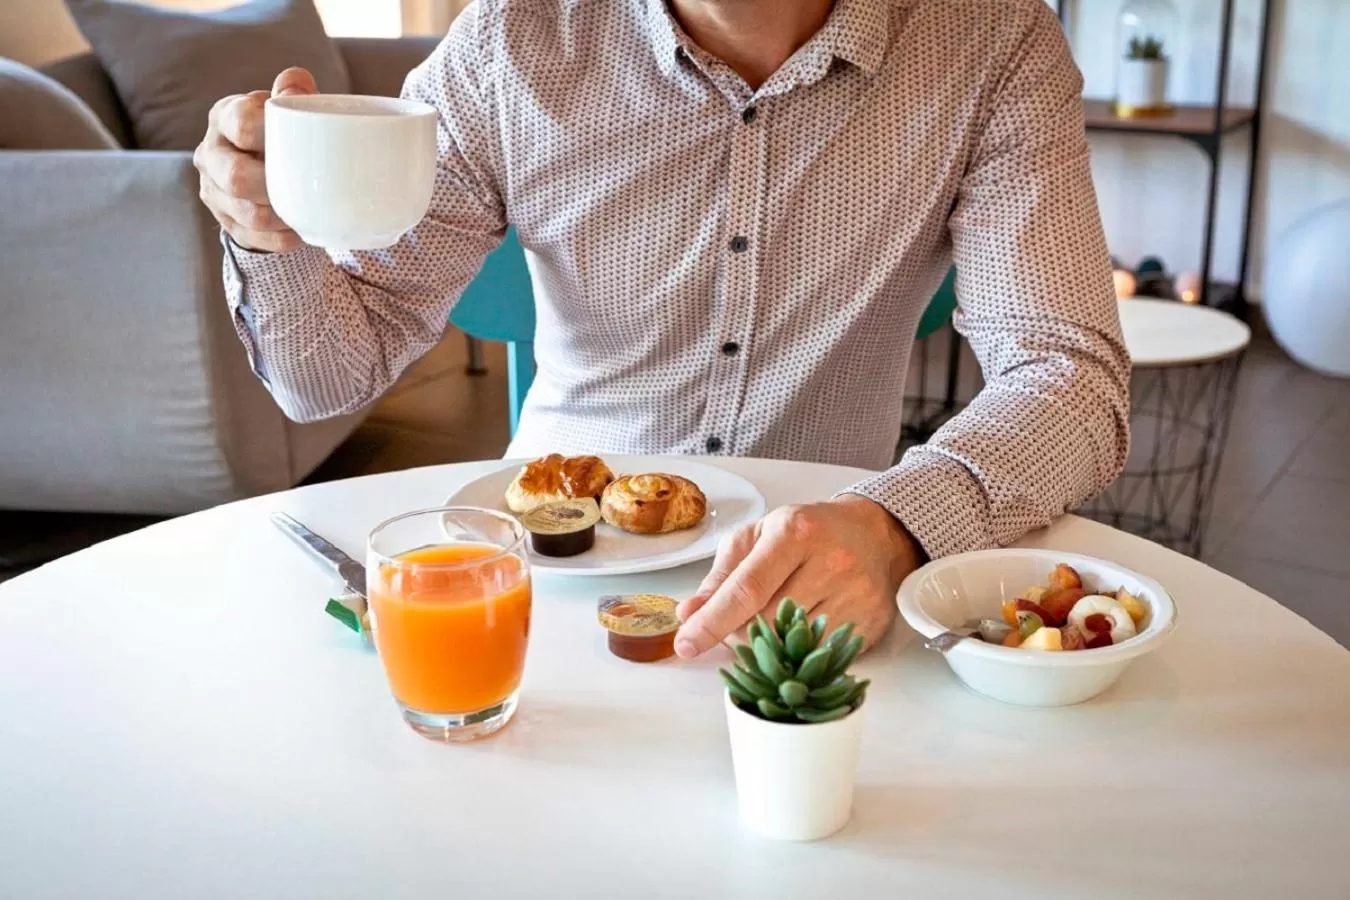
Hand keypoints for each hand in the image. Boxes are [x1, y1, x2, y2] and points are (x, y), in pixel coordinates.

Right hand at [193, 68, 316, 252]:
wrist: (270, 169)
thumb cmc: (283, 133)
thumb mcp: (287, 108)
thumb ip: (294, 92)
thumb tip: (296, 85)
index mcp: (225, 117)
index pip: (240, 122)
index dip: (267, 133)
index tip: (296, 141)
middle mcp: (211, 153)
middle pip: (236, 176)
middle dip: (272, 186)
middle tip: (303, 188)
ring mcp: (214, 190)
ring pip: (244, 213)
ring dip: (279, 217)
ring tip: (305, 213)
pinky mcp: (226, 222)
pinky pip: (252, 237)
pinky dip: (279, 238)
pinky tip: (297, 232)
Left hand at [673, 495, 923, 657]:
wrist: (876, 535)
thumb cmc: (809, 532)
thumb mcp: (759, 537)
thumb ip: (721, 577)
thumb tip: (689, 615)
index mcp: (794, 533)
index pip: (746, 589)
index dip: (712, 622)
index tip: (686, 644)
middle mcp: (829, 563)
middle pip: (766, 623)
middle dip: (740, 631)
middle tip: (739, 621)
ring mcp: (854, 596)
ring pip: (792, 645)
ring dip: (770, 645)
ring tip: (773, 622)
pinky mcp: (869, 624)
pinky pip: (819, 655)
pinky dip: (799, 652)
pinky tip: (799, 632)